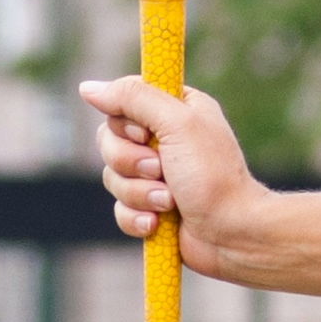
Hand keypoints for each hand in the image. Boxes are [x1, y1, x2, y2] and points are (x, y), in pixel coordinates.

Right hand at [79, 75, 266, 282]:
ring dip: (139, 192)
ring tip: (170, 200)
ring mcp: (157, 174)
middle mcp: (165, 137)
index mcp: (176, 108)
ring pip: (112, 176)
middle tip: (161, 169)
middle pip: (109, 140)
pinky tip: (159, 223)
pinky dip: (137, 217)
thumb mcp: (177, 124)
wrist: (232, 233)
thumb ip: (134, 99)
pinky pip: (119, 208)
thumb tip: (88, 88)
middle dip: (131, 162)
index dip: (126, 121)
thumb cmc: (212, 175)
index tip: (146, 133)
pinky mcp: (150, 206)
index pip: (123, 99)